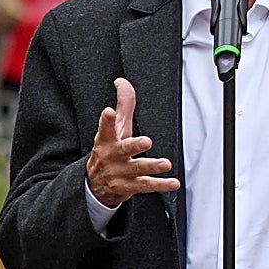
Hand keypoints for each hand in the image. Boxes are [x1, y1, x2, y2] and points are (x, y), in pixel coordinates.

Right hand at [86, 78, 180, 207]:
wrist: (94, 186)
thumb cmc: (109, 150)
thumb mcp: (115, 129)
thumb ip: (123, 105)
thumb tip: (122, 81)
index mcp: (107, 140)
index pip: (105, 128)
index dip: (106, 120)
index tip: (108, 111)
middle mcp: (113, 156)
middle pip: (124, 149)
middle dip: (134, 145)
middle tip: (146, 141)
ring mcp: (121, 172)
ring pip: (138, 168)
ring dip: (152, 166)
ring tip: (166, 164)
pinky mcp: (129, 186)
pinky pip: (146, 186)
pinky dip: (161, 185)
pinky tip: (174, 183)